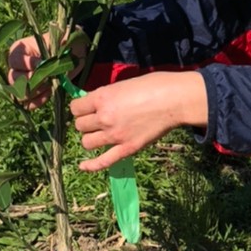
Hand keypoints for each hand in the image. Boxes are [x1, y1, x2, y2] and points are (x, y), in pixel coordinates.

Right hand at [7, 31, 86, 109]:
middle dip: (33, 80)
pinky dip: (38, 101)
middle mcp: (17, 67)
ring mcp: (22, 82)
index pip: (14, 60)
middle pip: (14, 79)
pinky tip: (49, 93)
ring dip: (36, 91)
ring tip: (50, 84)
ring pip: (19, 93)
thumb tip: (41, 64)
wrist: (72, 55)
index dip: (27, 64)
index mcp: (20, 51)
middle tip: (48, 77)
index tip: (41, 63)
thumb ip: (48, 51)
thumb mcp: (56, 42)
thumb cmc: (62, 45)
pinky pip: (28, 104)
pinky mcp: (31, 94)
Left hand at [70, 71, 208, 170]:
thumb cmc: (153, 85)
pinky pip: (103, 161)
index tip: (87, 107)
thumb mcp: (123, 84)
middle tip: (96, 119)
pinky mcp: (127, 148)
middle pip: (79, 125)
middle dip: (86, 122)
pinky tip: (82, 166)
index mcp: (102, 97)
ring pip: (86, 142)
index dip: (80, 107)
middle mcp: (104, 117)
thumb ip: (107, 95)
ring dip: (90, 138)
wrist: (175, 100)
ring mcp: (115, 135)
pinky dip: (90, 166)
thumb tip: (96, 103)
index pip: (75, 108)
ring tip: (99, 134)